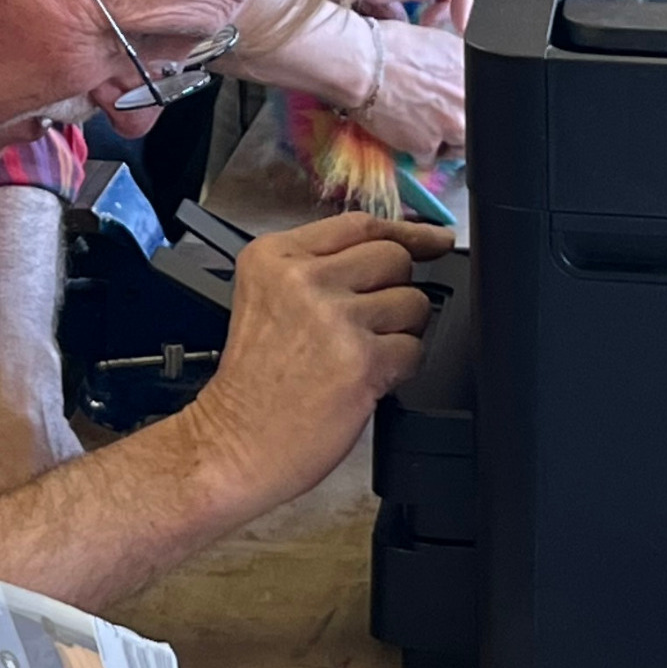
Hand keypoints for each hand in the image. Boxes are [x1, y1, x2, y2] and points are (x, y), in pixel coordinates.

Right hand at [186, 214, 449, 509]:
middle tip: (372, 322)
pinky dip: (400, 367)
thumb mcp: (266, 298)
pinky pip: (414, 348)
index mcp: (275, 257)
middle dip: (395, 290)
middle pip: (393, 258)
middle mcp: (304, 280)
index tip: (434, 239)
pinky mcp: (361, 359)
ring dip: (400, 331)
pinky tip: (365, 379)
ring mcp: (334, 318)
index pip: (360, 225)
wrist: (232, 442)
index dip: (407, 232)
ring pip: (413, 302)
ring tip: (361, 354)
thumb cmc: (251, 383)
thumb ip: (319, 269)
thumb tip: (395, 251)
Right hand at [338, 13, 465, 162]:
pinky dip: (416, 152)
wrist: (362, 64)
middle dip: (458, 126)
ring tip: (420, 128)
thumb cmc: (389, 47)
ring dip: (442, 143)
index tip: (457, 105)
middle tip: (436, 118)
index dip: (469, 104)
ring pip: (458, 149)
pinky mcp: (429, 145)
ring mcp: (452, 124)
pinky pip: (428, 159)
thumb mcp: (437, 43)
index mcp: (475, 69)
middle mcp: (469, 98)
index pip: (487, 99)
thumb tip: (461, 76)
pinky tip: (405, 135)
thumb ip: (458, 64)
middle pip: (478, 128)